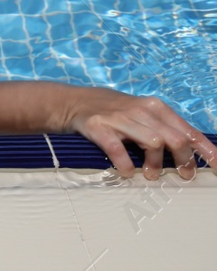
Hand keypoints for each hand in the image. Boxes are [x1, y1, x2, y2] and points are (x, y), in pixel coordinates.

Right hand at [65, 89, 216, 179]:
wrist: (74, 101)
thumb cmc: (115, 112)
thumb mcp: (142, 114)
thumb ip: (165, 129)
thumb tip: (192, 153)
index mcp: (156, 107)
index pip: (189, 131)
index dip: (207, 151)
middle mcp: (141, 110)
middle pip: (176, 139)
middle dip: (184, 161)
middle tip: (183, 175)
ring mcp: (119, 118)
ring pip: (152, 143)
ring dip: (155, 165)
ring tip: (151, 175)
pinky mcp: (99, 127)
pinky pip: (118, 149)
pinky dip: (126, 165)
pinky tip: (127, 172)